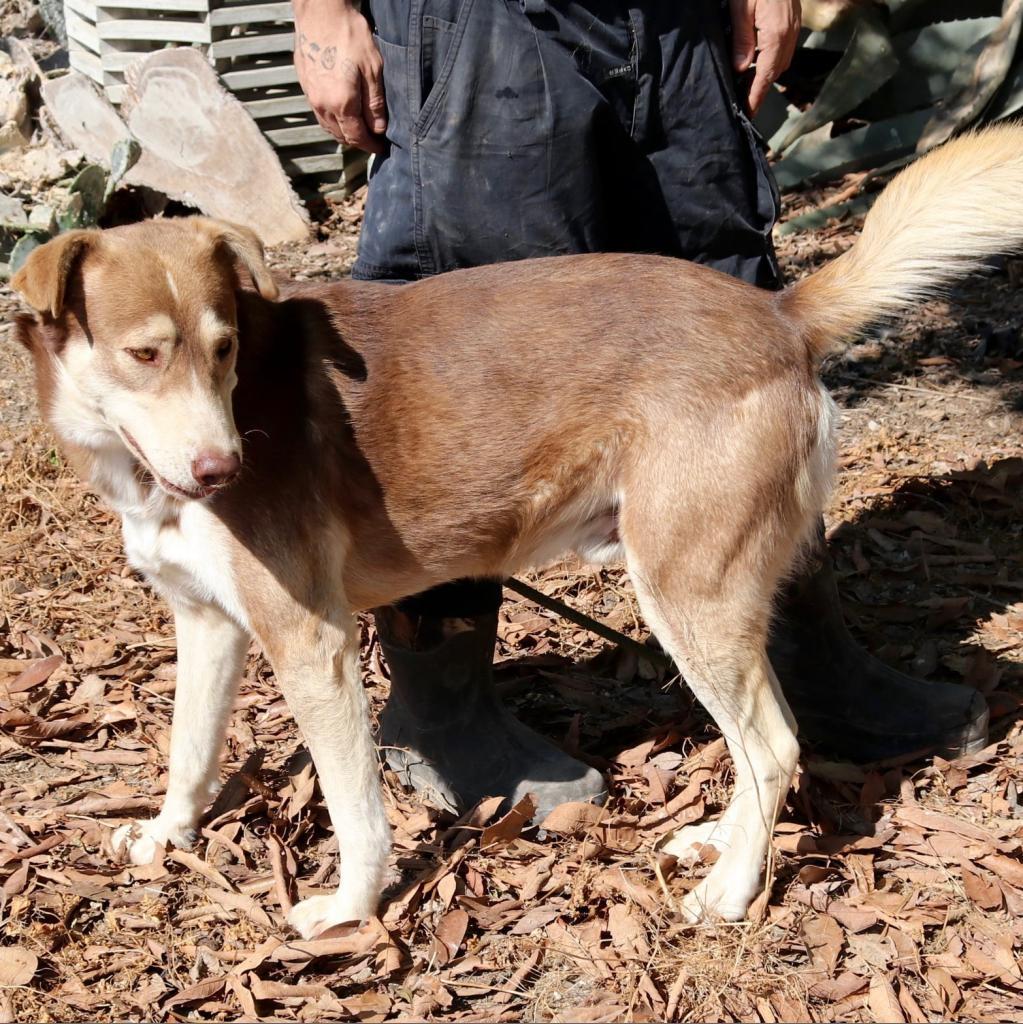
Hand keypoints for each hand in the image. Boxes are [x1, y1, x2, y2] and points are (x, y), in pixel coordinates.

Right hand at [292, 0, 386, 152]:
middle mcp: (322, 104)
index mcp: (342, 104)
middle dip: (357, 141)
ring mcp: (311, 95)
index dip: (370, 146)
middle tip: (371, 141)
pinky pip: (319, 112)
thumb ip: (375, 104)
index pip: (357, 137)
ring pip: (328, 126)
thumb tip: (378, 129)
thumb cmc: (348, 34)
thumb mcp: (373, 70)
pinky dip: (331, 119)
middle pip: (341, 135)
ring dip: (343, 132)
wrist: (321, 10)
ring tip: (357, 130)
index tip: (380, 148)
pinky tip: (340, 114)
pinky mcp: (305, 84)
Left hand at [729, 0, 800, 113]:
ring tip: (746, 87)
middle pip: (775, 71)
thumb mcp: (740, 9)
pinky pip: (782, 47)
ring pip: (781, 60)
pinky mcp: (791, 19)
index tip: (747, 114)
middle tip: (742, 103)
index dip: (756, 97)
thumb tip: (742, 70)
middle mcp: (790, 33)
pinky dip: (770, 59)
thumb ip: (742, 40)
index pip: (766, 75)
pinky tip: (755, 62)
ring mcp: (793, 26)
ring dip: (765, 75)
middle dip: (760, 89)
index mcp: (777, 34)